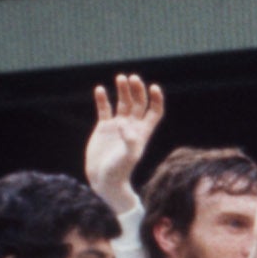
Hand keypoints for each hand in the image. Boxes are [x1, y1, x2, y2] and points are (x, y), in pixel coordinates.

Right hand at [85, 73, 164, 210]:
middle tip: (132, 78)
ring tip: (120, 77)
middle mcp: (132, 127)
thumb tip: (123, 124)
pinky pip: (104, 109)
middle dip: (137, 90)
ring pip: (123, 103)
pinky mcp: (103, 128)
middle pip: (138, 103)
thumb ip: (129, 141)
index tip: (153, 87)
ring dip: (122, 90)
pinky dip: (103, 99)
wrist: (103, 180)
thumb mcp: (127, 156)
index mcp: (143, 132)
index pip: (155, 112)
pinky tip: (100, 89)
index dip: (156, 99)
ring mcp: (118, 126)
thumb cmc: (119, 171)